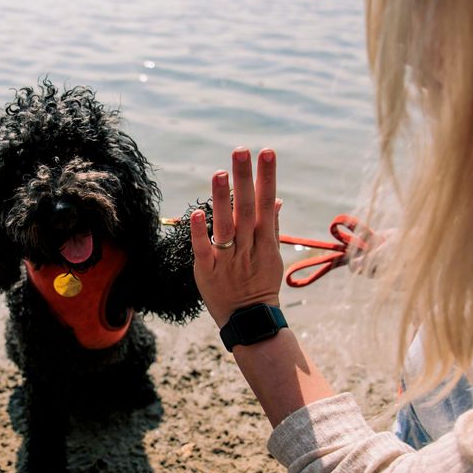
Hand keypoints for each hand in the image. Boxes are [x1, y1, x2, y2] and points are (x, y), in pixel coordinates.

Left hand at [190, 147, 283, 327]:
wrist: (249, 320)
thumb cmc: (260, 284)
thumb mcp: (272, 256)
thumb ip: (271, 226)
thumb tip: (276, 199)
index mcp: (264, 241)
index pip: (266, 203)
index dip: (267, 178)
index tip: (267, 152)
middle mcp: (247, 246)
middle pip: (246, 209)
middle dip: (245, 179)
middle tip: (241, 151)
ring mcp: (228, 259)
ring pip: (225, 226)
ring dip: (221, 199)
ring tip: (219, 173)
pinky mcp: (207, 271)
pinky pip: (203, 250)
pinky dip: (200, 233)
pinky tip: (196, 214)